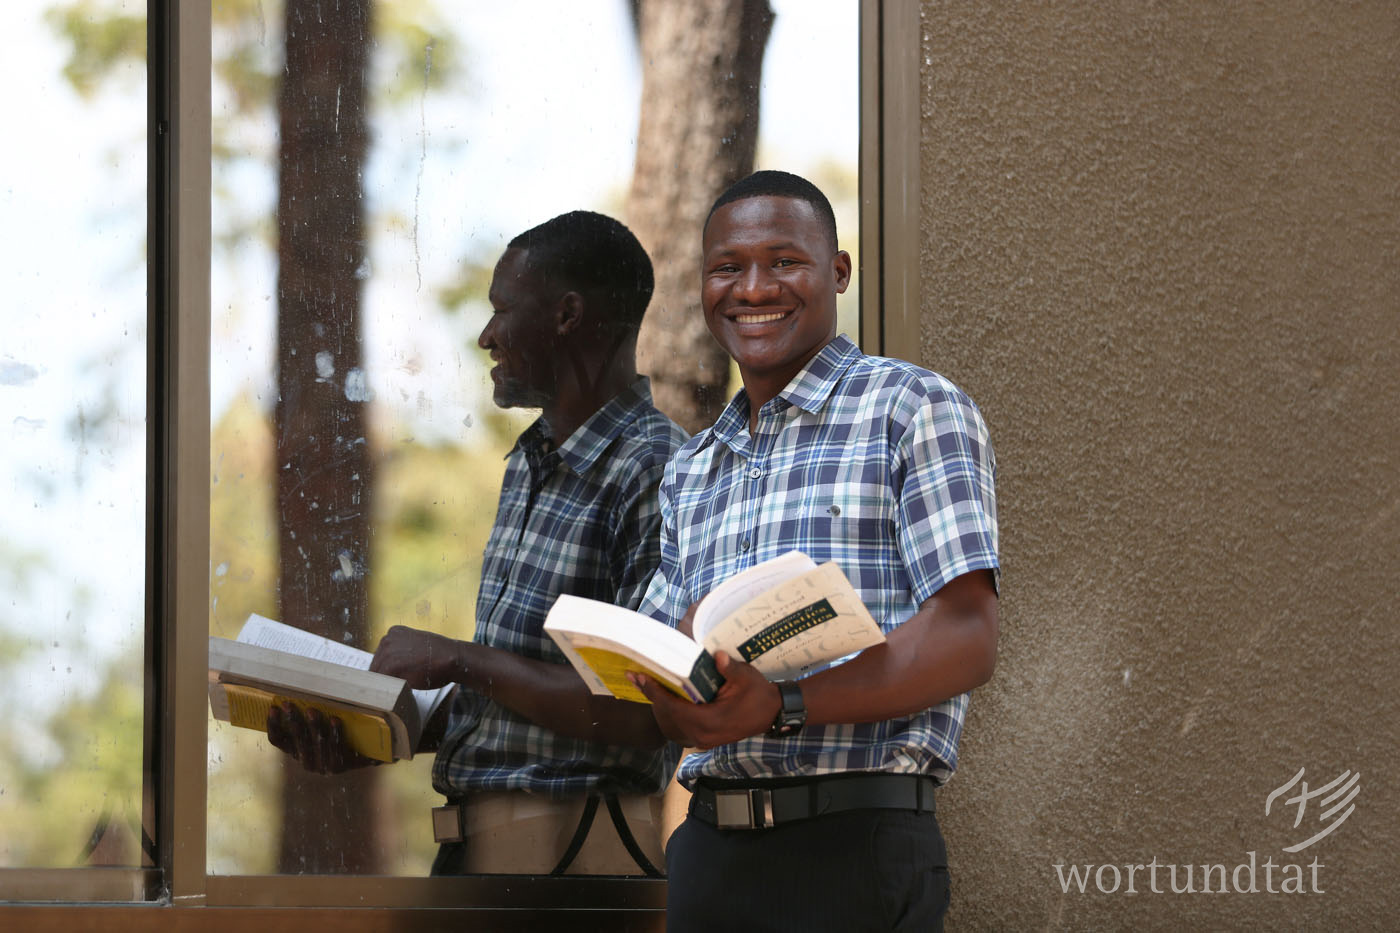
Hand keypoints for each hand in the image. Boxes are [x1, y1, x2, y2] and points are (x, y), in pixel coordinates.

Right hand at [267, 701, 377, 773]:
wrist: (366, 751)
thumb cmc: (336, 733)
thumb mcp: (318, 726)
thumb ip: (306, 716)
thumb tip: (296, 691)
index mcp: (296, 751)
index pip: (277, 740)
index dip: (273, 725)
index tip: (273, 708)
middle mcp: (306, 761)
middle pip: (297, 739)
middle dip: (292, 720)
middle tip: (289, 704)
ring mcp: (322, 766)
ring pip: (316, 743)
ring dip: (313, 726)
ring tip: (313, 710)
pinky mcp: (339, 766)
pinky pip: (335, 747)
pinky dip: (335, 732)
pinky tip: (335, 720)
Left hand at [370, 625, 468, 689]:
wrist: (451, 658)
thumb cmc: (438, 655)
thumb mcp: (415, 646)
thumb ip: (401, 652)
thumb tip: (389, 668)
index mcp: (393, 632)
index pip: (380, 655)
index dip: (386, 668)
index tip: (395, 676)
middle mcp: (387, 639)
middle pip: (376, 664)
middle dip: (384, 676)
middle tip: (397, 684)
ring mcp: (387, 651)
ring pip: (377, 674)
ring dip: (385, 683)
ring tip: (399, 687)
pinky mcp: (391, 665)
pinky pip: (381, 681)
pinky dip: (386, 688)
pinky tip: (398, 690)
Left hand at [631, 651, 779, 749]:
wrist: (772, 714)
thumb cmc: (759, 695)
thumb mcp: (745, 678)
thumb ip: (729, 668)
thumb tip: (717, 656)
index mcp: (710, 721)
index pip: (674, 707)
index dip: (656, 693)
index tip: (641, 678)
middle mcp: (702, 735)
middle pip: (668, 716)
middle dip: (653, 696)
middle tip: (636, 677)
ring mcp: (703, 739)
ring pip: (673, 722)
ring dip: (659, 703)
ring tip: (646, 684)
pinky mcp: (705, 737)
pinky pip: (681, 724)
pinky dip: (671, 710)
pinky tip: (665, 696)